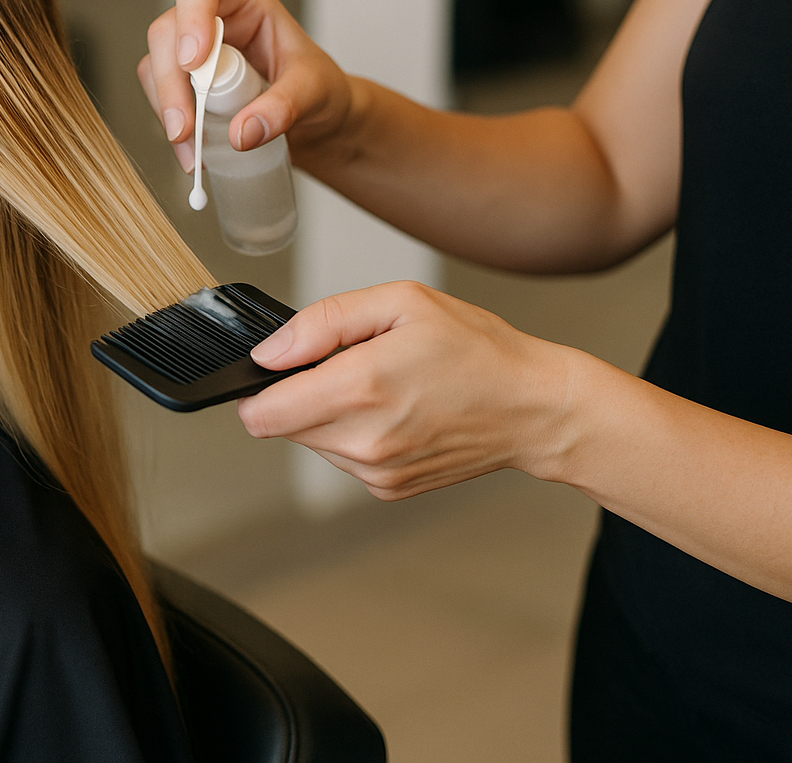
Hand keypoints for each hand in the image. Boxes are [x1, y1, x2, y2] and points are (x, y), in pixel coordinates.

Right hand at [137, 0, 356, 171]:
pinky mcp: (186, 85)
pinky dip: (171, 127)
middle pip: (166, 34)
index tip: (194, 63)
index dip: (190, 18)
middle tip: (185, 128)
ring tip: (192, 152)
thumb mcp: (314, 91)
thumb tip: (241, 133)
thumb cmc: (320, 88)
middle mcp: (212, 21)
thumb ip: (283, 107)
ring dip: (166, 111)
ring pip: (155, 68)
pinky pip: (161, 99)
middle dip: (170, 83)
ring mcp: (195, 54)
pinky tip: (192, 153)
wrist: (316, 119)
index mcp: (245, 3)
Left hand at [241, 281, 583, 499]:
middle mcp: (364, 440)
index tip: (282, 368)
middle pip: (282, 426)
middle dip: (299, 394)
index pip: (261, 414)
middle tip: (352, 365)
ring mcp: (376, 471)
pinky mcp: (388, 488)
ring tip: (383, 387)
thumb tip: (269, 353)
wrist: (533, 407)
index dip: (258, 388)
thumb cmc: (475, 348)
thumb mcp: (399, 301)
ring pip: (311, 442)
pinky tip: (395, 412)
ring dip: (328, 415)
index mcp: (361, 388)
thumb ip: (322, 322)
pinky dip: (355, 435)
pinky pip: (342, 459)